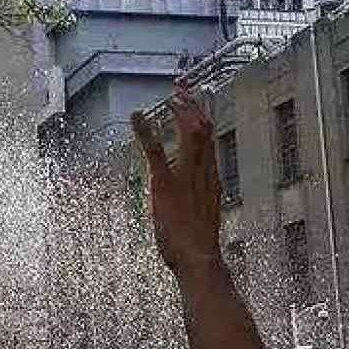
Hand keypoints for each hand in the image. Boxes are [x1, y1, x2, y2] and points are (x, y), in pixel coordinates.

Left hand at [132, 83, 222, 275]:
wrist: (199, 259)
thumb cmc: (198, 248)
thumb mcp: (203, 221)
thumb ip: (200, 205)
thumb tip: (197, 205)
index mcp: (212, 181)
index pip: (210, 142)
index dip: (203, 120)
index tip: (197, 104)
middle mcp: (203, 173)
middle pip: (203, 131)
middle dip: (193, 106)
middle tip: (183, 88)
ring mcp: (185, 178)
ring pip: (188, 134)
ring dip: (180, 112)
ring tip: (173, 94)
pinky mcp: (165, 185)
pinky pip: (156, 152)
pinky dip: (145, 132)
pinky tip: (136, 117)